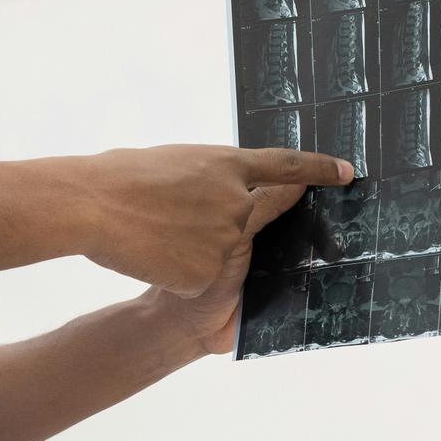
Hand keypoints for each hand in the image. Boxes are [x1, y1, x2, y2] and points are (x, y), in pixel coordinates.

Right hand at [79, 144, 354, 297]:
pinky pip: (196, 277)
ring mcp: (226, 241)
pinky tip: (150, 261)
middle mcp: (237, 202)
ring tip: (155, 236)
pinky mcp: (207, 274)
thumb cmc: (117, 176)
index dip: (319, 169)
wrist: (92, 207)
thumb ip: (203, 178)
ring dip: (193, 249)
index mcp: (227, 165)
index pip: (286, 166)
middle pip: (258, 215)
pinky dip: (176, 275)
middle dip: (244, 221)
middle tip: (224, 224)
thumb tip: (212, 189)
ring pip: (222, 253)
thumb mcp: (170, 164)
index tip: (347, 172)